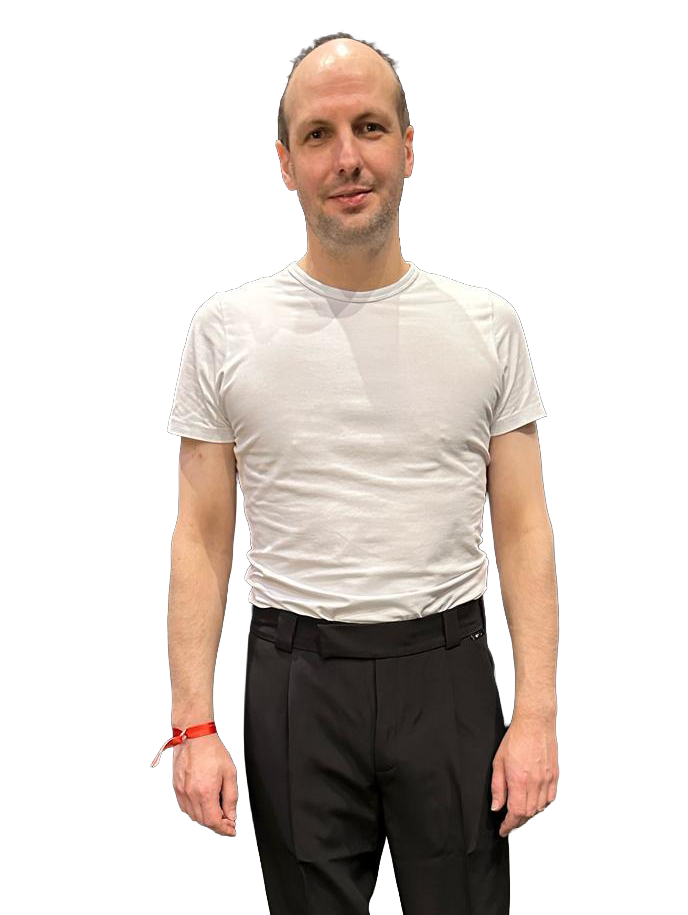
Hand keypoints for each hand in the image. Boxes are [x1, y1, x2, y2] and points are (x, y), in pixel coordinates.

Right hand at [172, 732, 237, 836]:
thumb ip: (231, 797)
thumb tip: (231, 815)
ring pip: (193, 816)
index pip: (214, 822)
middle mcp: (191, 794)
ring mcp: (182, 791)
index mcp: (206, 792)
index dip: (224, 830)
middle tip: (227, 819)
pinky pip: (184, 807)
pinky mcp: (176, 787)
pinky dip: (194, 810)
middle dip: (217, 824)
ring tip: (216, 810)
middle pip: (203, 822)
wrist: (194, 736)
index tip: (231, 830)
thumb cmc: (212, 750)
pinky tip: (202, 803)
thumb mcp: (230, 772)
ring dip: (205, 818)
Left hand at [490, 714, 558, 837]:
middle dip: (517, 822)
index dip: (509, 825)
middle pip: (529, 813)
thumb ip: (497, 787)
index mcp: (520, 780)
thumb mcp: (498, 762)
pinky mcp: (555, 776)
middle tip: (509, 823)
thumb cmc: (515, 739)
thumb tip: (497, 807)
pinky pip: (549, 798)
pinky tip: (533, 801)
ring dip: (529, 814)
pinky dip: (541, 804)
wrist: (535, 724)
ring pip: (540, 808)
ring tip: (519, 812)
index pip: (516, 813)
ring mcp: (547, 780)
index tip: (504, 829)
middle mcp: (536, 783)